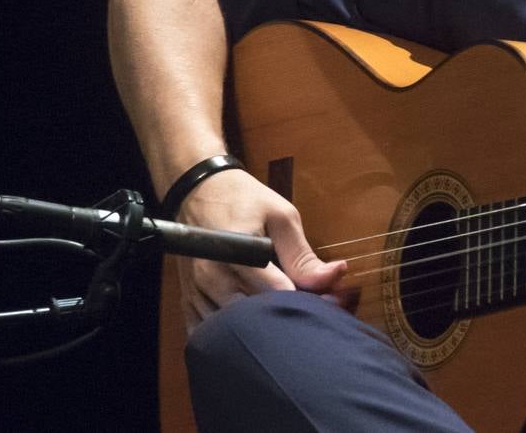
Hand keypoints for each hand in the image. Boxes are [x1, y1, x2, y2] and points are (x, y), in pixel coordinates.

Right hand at [173, 169, 345, 330]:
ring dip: (261, 329)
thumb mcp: (281, 217)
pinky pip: (211, 332)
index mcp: (237, 253)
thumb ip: (303, 254)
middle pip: (256, 318)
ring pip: (234, 330)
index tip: (330, 302)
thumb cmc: (244, 200)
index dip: (308, 302)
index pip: (278, 294)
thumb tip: (336, 274)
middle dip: (286, 319)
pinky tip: (252, 326)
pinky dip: (234, 334)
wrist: (199, 192)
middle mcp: (213, 278)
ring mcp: (197, 293)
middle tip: (311, 312)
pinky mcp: (189, 302)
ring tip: (284, 318)